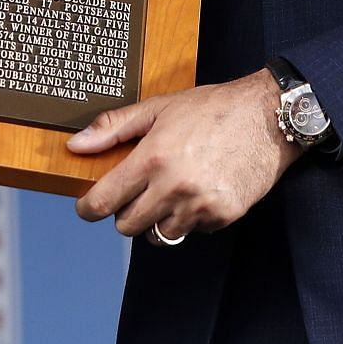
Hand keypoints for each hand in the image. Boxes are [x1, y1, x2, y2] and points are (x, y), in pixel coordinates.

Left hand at [67, 69, 292, 239]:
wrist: (267, 117)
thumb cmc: (211, 108)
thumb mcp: (158, 108)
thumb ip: (113, 127)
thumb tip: (75, 145)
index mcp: (152, 158)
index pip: (105, 201)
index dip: (88, 208)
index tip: (87, 207)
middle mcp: (173, 187)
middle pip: (127, 225)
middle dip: (125, 212)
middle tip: (136, 192)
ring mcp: (199, 206)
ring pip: (159, 235)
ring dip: (156, 219)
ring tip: (167, 193)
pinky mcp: (222, 217)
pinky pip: (191, 231)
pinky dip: (188, 219)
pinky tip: (196, 192)